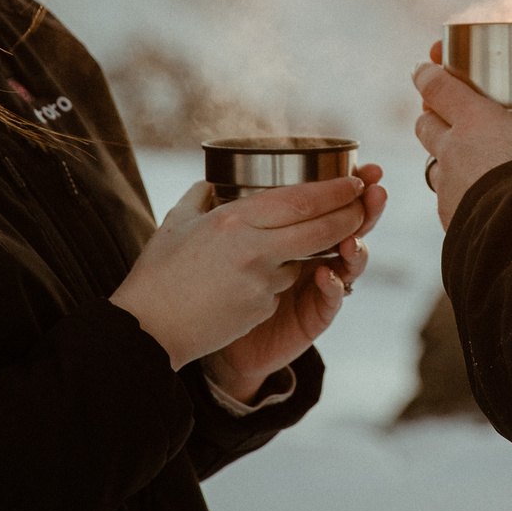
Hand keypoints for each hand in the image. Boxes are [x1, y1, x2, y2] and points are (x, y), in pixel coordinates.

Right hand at [109, 171, 375, 372]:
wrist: (147, 329)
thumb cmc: (158, 272)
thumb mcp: (178, 221)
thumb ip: (202, 196)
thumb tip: (214, 181)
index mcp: (235, 219)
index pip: (302, 199)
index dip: (334, 190)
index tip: (353, 181)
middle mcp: (254, 249)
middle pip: (320, 228)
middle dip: (350, 215)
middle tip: (364, 204)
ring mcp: (261, 283)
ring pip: (302, 260)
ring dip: (308, 252)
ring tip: (296, 244)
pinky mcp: (261, 309)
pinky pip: (280, 288)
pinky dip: (276, 280)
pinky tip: (254, 280)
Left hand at [205, 164, 385, 400]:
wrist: (215, 341)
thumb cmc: (219, 289)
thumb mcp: (223, 245)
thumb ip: (224, 216)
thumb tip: (208, 179)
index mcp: (296, 232)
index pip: (329, 204)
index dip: (348, 187)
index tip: (366, 168)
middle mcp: (314, 254)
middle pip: (351, 227)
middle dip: (366, 208)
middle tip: (375, 190)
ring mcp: (317, 285)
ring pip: (350, 262)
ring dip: (356, 246)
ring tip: (351, 239)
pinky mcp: (314, 316)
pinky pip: (331, 299)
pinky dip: (333, 286)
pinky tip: (326, 275)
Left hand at [413, 38, 511, 230]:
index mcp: (477, 122)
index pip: (437, 88)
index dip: (428, 74)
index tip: (424, 68)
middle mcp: (453, 149)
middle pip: (425, 122)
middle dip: (432, 114)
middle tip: (446, 111)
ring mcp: (447, 186)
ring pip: (432, 160)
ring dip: (443, 154)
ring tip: (463, 157)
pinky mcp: (448, 216)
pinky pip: (444, 196)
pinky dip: (454, 190)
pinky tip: (475, 196)